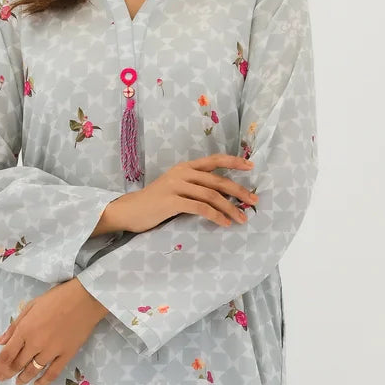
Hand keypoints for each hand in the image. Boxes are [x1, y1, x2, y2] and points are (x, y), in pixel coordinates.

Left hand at [0, 278, 105, 384]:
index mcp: (24, 330)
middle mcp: (35, 343)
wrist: (85, 299)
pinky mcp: (66, 354)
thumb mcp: (30, 306)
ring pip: (33, 371)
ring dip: (23, 378)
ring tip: (19, 382)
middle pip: (17, 365)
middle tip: (2, 380)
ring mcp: (52, 350)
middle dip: (7, 375)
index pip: (5, 356)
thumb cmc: (56, 298)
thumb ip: (14, 326)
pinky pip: (52, 373)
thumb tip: (0, 342)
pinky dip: (44, 381)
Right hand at [107, 153, 257, 233]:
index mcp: (185, 167)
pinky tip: (224, 223)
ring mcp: (177, 186)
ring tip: (242, 219)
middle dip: (239, 191)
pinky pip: (200, 208)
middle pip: (217, 181)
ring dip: (230, 208)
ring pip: (212, 195)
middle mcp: (182, 173)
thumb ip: (195, 186)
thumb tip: (222, 195)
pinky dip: (216, 216)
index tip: (251, 167)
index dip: (234, 162)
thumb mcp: (176, 187)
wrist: (130, 210)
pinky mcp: (172, 201)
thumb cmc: (155, 202)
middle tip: (254, 201)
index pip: (214, 160)